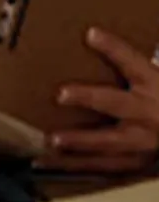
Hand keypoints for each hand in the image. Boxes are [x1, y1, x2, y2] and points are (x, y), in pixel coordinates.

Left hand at [39, 28, 158, 173]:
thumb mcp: (153, 77)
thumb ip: (125, 63)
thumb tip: (89, 36)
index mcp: (154, 84)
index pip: (133, 62)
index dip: (113, 48)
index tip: (91, 34)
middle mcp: (149, 112)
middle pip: (116, 103)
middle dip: (88, 98)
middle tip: (61, 94)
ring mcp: (145, 141)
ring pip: (110, 142)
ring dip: (81, 142)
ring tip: (53, 139)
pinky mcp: (140, 163)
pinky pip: (110, 167)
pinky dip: (84, 166)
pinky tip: (59, 163)